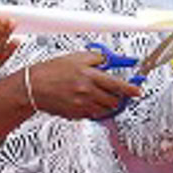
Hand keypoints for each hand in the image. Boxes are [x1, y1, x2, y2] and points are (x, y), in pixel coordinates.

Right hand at [26, 51, 140, 118]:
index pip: (116, 84)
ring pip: (104, 110)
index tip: (138, 91)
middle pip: (113, 101)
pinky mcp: (75, 115)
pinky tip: (85, 101)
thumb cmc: (51, 71)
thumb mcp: (75, 58)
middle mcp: (86, 92)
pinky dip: (93, 109)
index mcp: (88, 76)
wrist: (33, 86)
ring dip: (106, 104)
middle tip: (116, 93)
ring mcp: (81, 105)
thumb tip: (109, 61)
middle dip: (117, 98)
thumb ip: (96, 59)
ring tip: (98, 96)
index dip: (130, 89)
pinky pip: (91, 115)